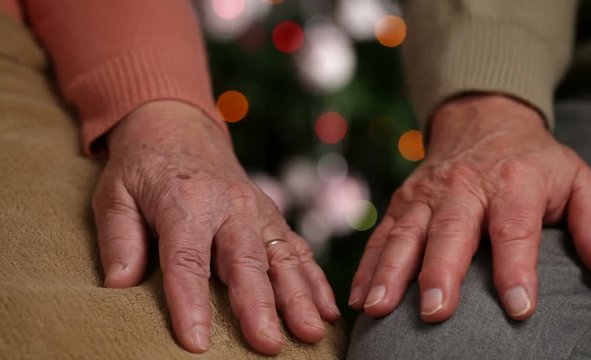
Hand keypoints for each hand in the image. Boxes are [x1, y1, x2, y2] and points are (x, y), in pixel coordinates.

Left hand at [92, 101, 339, 354]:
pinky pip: (297, 247)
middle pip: (245, 261)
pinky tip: (328, 307)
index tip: (196, 342)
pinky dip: (315, 278)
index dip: (191, 302)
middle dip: (260, 305)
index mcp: (185, 201)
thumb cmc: (143, 166)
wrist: (178, 125)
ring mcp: (256, 210)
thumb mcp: (115, 193)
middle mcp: (228, 206)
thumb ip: (119, 238)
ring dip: (299, 297)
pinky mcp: (271, 215)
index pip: (187, 259)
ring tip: (313, 333)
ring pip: (282, 257)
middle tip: (269, 344)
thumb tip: (120, 286)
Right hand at [349, 94, 590, 320]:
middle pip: (450, 231)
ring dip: (390, 272)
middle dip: (440, 271)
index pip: (514, 228)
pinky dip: (368, 266)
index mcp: (512, 182)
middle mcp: (464, 187)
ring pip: (405, 234)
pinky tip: (359, 297)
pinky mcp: (403, 202)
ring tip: (379, 309)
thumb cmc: (532, 161)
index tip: (518, 307)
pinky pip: (382, 235)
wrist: (483, 120)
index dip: (517, 267)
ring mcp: (427, 194)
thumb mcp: (576, 178)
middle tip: (436, 311)